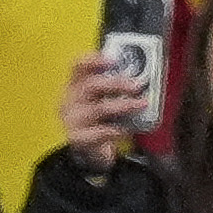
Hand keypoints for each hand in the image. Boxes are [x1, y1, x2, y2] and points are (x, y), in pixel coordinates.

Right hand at [56, 51, 151, 168]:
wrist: (89, 152)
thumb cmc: (98, 122)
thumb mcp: (104, 101)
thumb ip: (115, 89)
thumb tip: (140, 79)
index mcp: (76, 86)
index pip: (78, 67)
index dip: (93, 61)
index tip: (112, 59)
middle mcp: (71, 100)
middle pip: (90, 85)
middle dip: (116, 83)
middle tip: (136, 85)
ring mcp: (72, 119)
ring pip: (98, 109)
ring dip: (123, 105)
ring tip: (141, 104)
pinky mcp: (78, 138)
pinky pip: (99, 133)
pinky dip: (115, 130)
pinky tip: (126, 129)